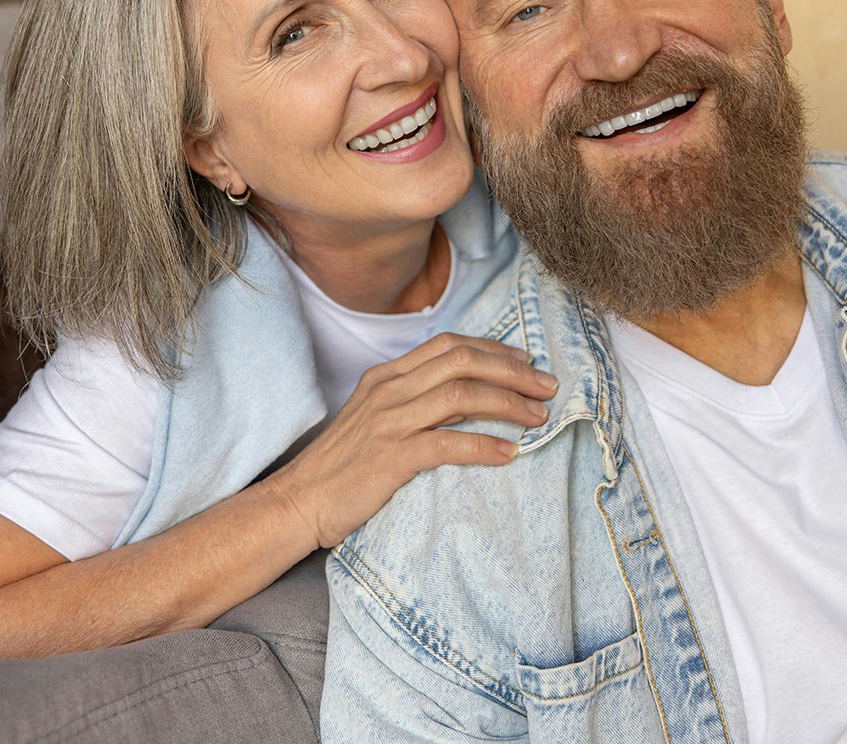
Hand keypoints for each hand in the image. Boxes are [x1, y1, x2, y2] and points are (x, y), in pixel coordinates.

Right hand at [273, 333, 556, 548]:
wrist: (299, 501)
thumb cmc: (342, 465)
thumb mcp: (374, 417)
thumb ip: (412, 399)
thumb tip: (465, 394)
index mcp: (386, 375)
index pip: (449, 345)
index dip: (493, 349)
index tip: (526, 364)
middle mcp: (389, 389)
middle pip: (462, 362)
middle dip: (512, 371)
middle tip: (547, 387)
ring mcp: (389, 421)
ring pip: (461, 395)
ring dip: (508, 404)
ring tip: (539, 418)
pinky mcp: (391, 457)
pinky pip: (448, 443)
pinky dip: (484, 446)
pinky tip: (510, 454)